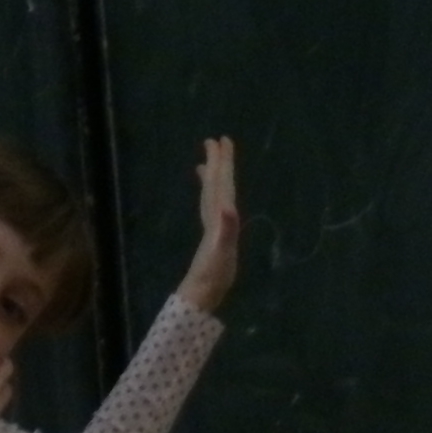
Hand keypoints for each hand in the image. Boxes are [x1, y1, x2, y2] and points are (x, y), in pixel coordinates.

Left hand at [175, 137, 241, 315]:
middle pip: (215, 183)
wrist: (202, 291)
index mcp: (218, 215)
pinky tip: (213, 199)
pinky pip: (212, 208)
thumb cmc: (214, 272)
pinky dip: (212, 198)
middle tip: (213, 141)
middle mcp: (213, 216)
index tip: (222, 140)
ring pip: (211, 194)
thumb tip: (229, 207)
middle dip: (216, 162)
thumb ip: (226, 229)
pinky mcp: (214, 235)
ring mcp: (212, 225)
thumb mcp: (223, 250)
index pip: (222, 183)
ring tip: (205, 163)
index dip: (223, 162)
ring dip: (211, 177)